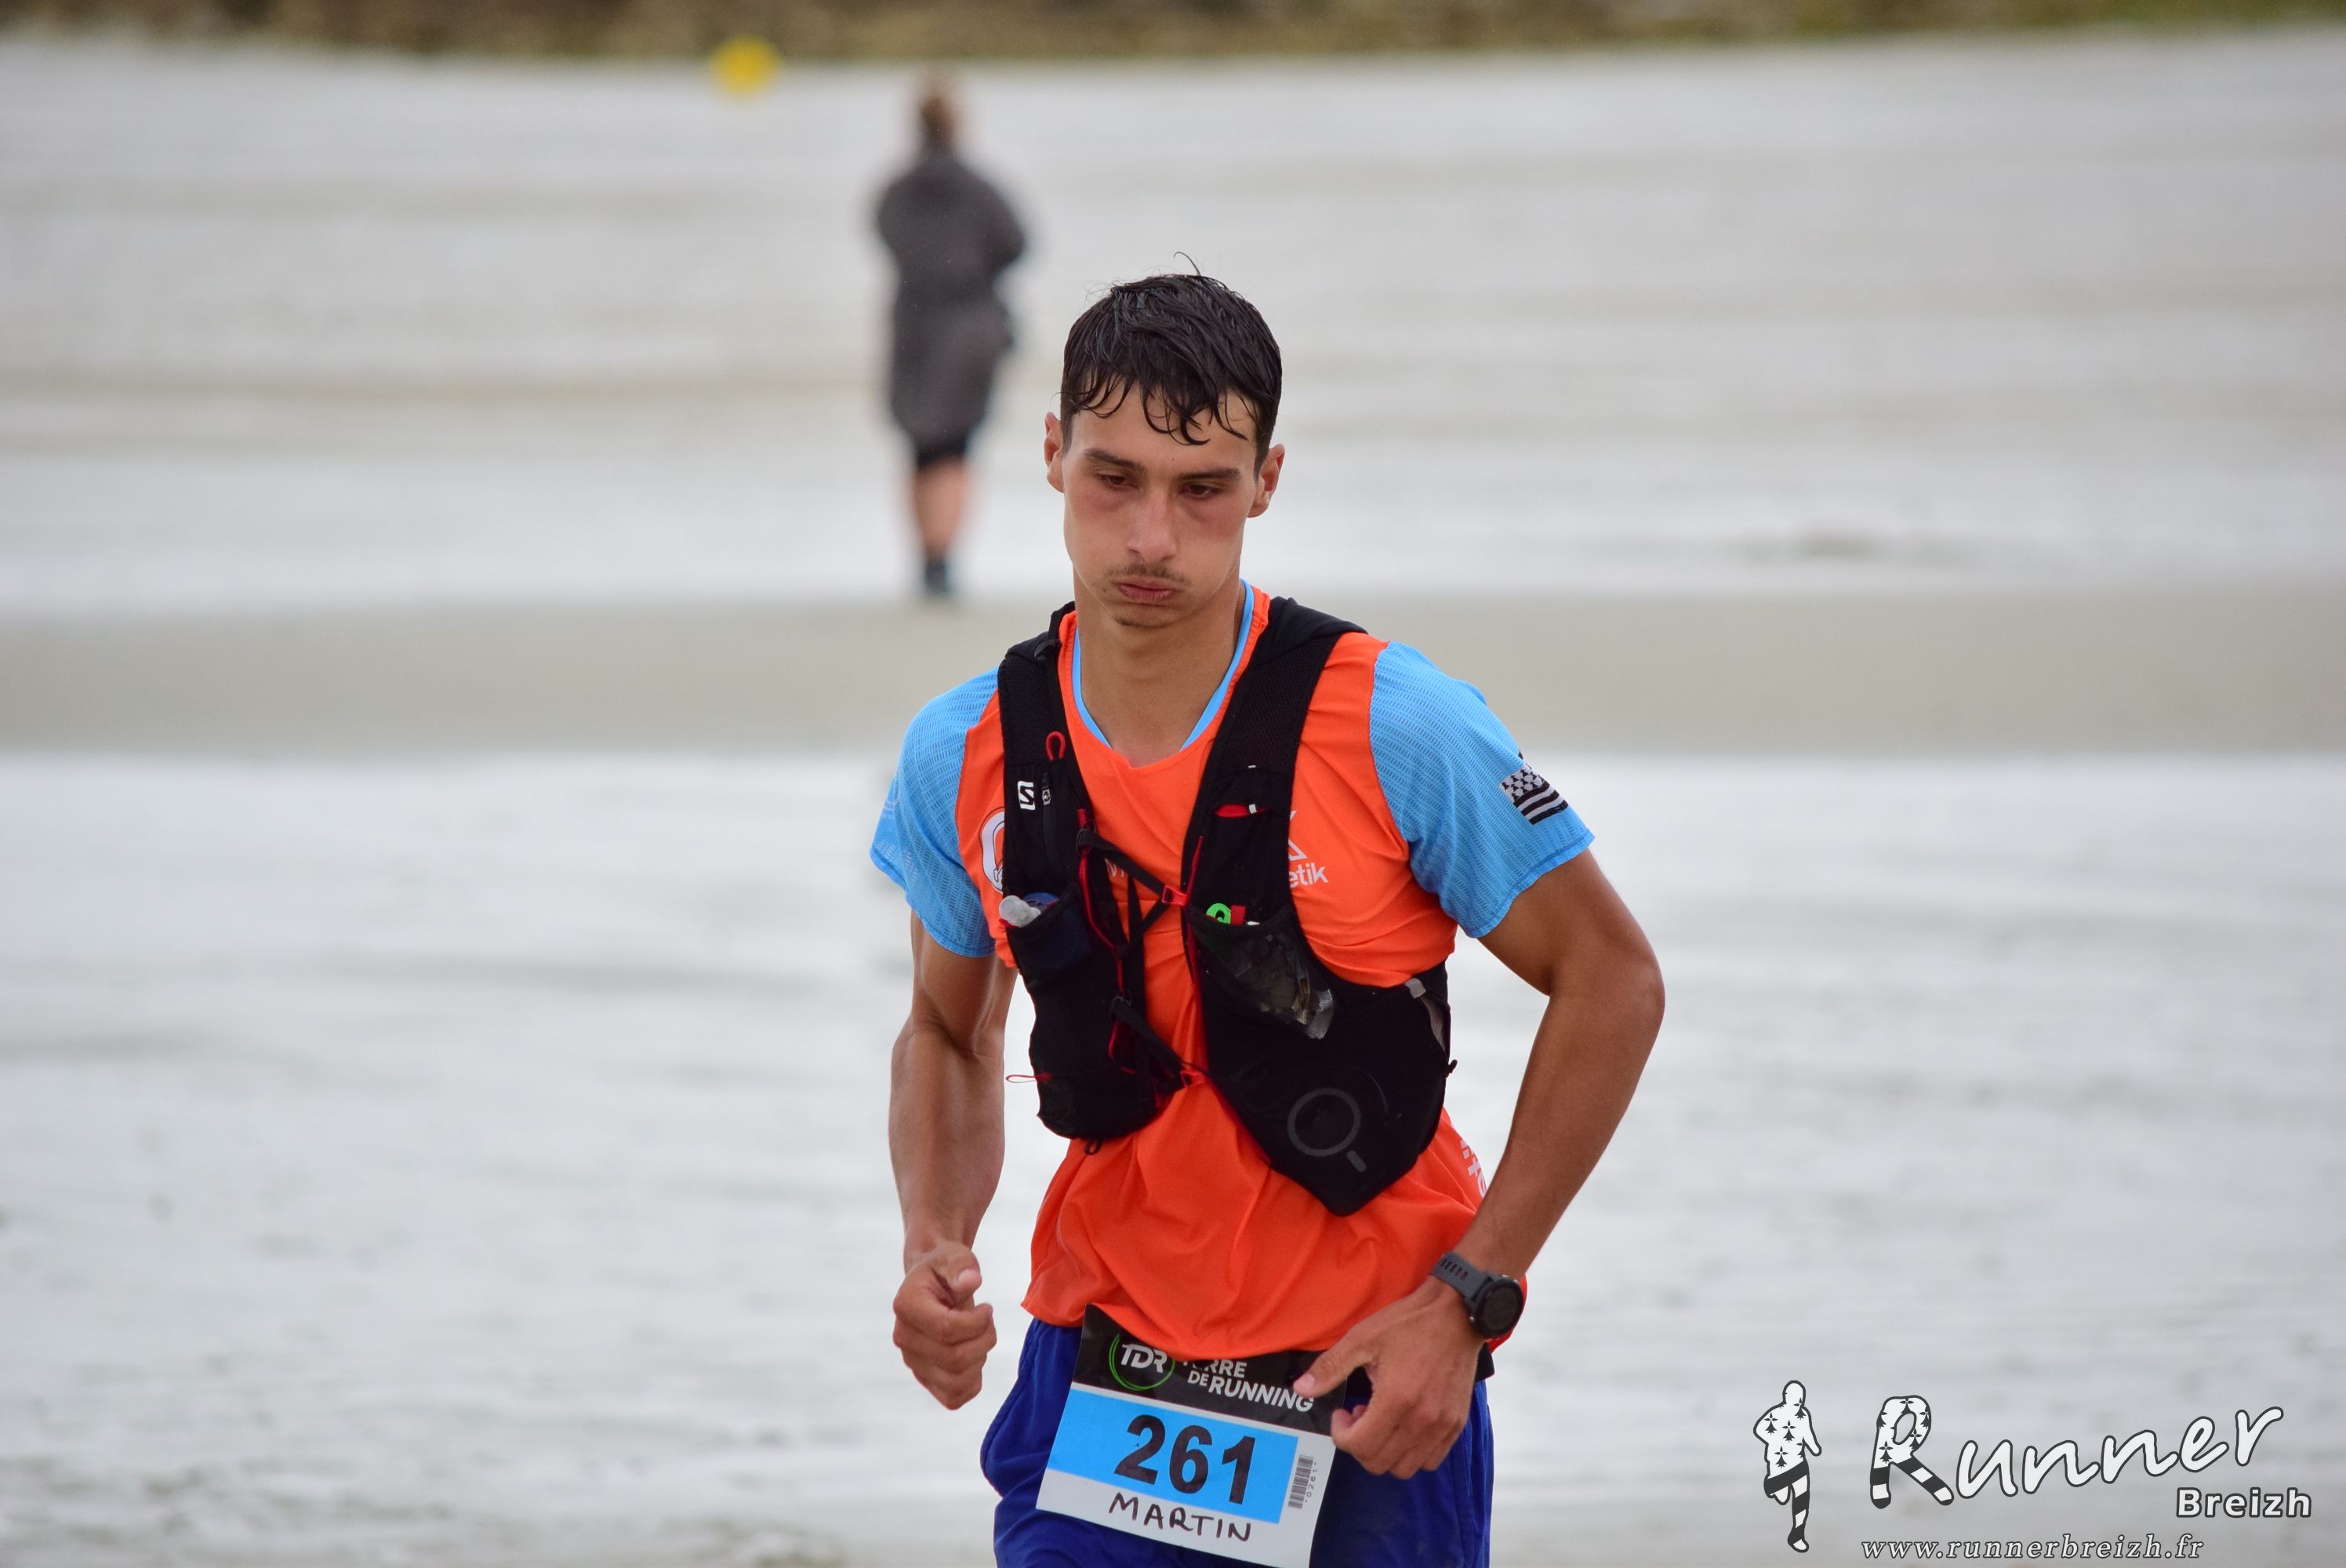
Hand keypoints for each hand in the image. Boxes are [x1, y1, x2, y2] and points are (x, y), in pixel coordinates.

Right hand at [893, 1242, 995, 1408]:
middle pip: (954, 1359)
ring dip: (980, 1360)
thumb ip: (961, 1266)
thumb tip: (970, 1281)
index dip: (978, 1322)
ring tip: (979, 1337)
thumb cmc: (945, 1269)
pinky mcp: (925, 1378)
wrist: (932, 1282)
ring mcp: (912, 1361)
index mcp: (906, 1306)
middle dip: (984, 1340)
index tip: (987, 1307)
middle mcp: (904, 1338)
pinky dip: (972, 1382)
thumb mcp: (954, 1258)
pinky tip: (975, 1357)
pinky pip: (953, 1398)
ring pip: (955, 1382)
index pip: (946, 1330)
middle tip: (988, 1321)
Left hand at [1292, 1278, 1483, 1478]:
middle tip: (1359, 1415)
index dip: (1341, 1434)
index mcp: (1396, 1399)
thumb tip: (1301, 1389)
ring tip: (1382, 1420)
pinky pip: (1431, 1460)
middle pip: (1379, 1462)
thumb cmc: (1408, 1323)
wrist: (1456, 1314)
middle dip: (1359, 1444)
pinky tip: (1404, 1425)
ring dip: (1385, 1451)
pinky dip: (1412, 1453)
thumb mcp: (1362, 1338)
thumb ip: (1330, 1367)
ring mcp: (1443, 1425)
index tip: (1342, 1413)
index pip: (1360, 1445)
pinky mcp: (1457, 1424)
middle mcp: (1422, 1419)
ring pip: (1405, 1467)